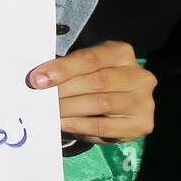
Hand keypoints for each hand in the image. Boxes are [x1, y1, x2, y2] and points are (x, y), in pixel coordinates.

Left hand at [28, 41, 155, 144]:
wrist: (115, 106)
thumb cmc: (92, 80)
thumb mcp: (81, 68)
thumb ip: (66, 70)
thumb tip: (39, 81)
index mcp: (122, 53)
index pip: (90, 59)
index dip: (62, 69)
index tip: (37, 79)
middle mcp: (139, 76)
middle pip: (96, 81)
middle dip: (64, 90)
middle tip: (40, 99)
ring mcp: (144, 101)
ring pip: (101, 103)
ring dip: (69, 108)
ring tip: (48, 111)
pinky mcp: (141, 124)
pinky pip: (103, 126)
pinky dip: (78, 125)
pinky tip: (61, 123)